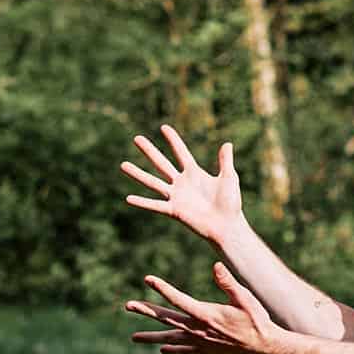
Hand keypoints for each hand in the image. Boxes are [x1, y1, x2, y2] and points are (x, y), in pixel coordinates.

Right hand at [120, 125, 242, 243]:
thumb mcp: (229, 178)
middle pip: (161, 163)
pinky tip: (128, 198)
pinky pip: (155, 205)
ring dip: (137, 174)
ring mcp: (176, 196)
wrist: (227, 225)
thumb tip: (227, 143)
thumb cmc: (230, 203)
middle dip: (149, 150)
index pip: (181, 152)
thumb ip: (225, 161)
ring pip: (153, 182)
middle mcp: (181, 183)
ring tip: (122, 164)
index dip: (173, 140)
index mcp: (194, 173)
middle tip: (136, 138)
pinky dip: (142, 202)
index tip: (163, 127)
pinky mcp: (174, 211)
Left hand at [126, 262, 282, 353]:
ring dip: (152, 336)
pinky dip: (173, 349)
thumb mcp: (244, 298)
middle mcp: (199, 330)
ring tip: (134, 338)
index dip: (162, 288)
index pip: (178, 300)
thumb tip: (215, 266)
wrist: (265, 347)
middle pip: (167, 319)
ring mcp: (202, 342)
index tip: (148, 279)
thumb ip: (228, 282)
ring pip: (171, 338)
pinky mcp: (208, 350)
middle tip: (128, 305)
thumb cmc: (257, 320)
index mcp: (207, 314)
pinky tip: (162, 349)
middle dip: (147, 311)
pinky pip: (185, 351)